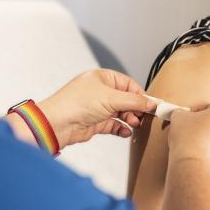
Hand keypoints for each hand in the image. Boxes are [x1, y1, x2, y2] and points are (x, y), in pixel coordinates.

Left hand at [38, 69, 155, 146]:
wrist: (57, 123)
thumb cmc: (77, 103)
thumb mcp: (111, 98)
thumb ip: (134, 101)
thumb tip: (151, 103)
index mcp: (102, 78)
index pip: (128, 84)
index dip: (140, 95)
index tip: (152, 105)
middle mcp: (100, 91)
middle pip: (126, 99)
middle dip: (136, 109)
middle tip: (144, 117)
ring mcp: (97, 107)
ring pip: (120, 113)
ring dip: (130, 119)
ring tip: (135, 124)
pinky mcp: (95, 122)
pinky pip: (113, 125)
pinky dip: (121, 128)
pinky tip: (126, 132)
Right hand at [168, 103, 209, 179]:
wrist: (195, 168)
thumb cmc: (188, 140)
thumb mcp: (178, 117)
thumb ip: (182, 112)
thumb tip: (181, 115)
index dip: (198, 113)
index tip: (189, 120)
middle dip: (209, 127)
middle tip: (194, 134)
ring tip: (198, 147)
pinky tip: (204, 158)